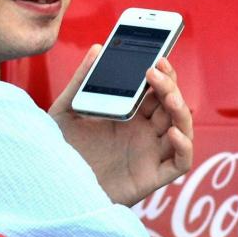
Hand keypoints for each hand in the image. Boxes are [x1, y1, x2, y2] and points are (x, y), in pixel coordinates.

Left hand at [49, 45, 193, 205]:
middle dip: (169, 86)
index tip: (158, 58)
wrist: (53, 187)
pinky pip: (180, 162)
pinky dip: (184, 146)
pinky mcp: (152, 177)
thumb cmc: (59, 152)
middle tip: (156, 70)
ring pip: (181, 128)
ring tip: (169, 96)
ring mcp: (149, 154)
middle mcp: (142, 133)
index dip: (161, 75)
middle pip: (170, 105)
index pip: (154, 91)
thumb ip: (80, 81)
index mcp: (127, 116)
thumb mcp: (64, 112)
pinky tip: (172, 132)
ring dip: (181, 110)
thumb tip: (96, 49)